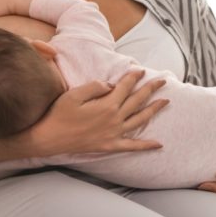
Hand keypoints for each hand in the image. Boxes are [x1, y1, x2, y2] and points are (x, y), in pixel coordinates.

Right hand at [30, 69, 168, 156]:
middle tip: (162, 80)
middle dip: (151, 89)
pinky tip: (159, 145)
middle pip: (137, 101)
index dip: (134, 77)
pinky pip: (132, 146)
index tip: (140, 70)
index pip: (125, 87)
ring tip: (166, 101)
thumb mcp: (75, 94)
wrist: (49, 138)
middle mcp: (114, 120)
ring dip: (154, 110)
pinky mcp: (110, 145)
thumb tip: (112, 85)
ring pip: (140, 120)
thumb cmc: (59, 114)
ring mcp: (114, 134)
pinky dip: (146, 146)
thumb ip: (96, 86)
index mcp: (107, 105)